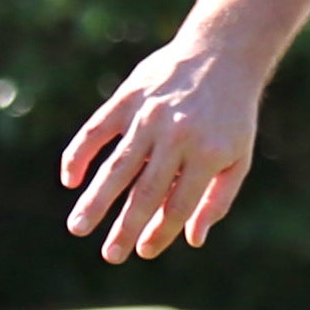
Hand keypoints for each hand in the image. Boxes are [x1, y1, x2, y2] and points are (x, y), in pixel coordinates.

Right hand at [60, 28, 264, 263]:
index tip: (142, 252)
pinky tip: (71, 180)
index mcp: (207, 153)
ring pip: (116, 166)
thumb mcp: (238, 158)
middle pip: (145, 192)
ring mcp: (148, 116)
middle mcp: (176, 136)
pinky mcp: (128, 97)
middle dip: (124, 227)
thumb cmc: (231, 115)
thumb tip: (192, 240)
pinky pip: (97, 130)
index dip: (160, 232)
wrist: (221, 53)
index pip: (179, 204)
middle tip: (109, 256)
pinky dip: (80, 153)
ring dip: (95, 200)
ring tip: (77, 227)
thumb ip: (217, 200)